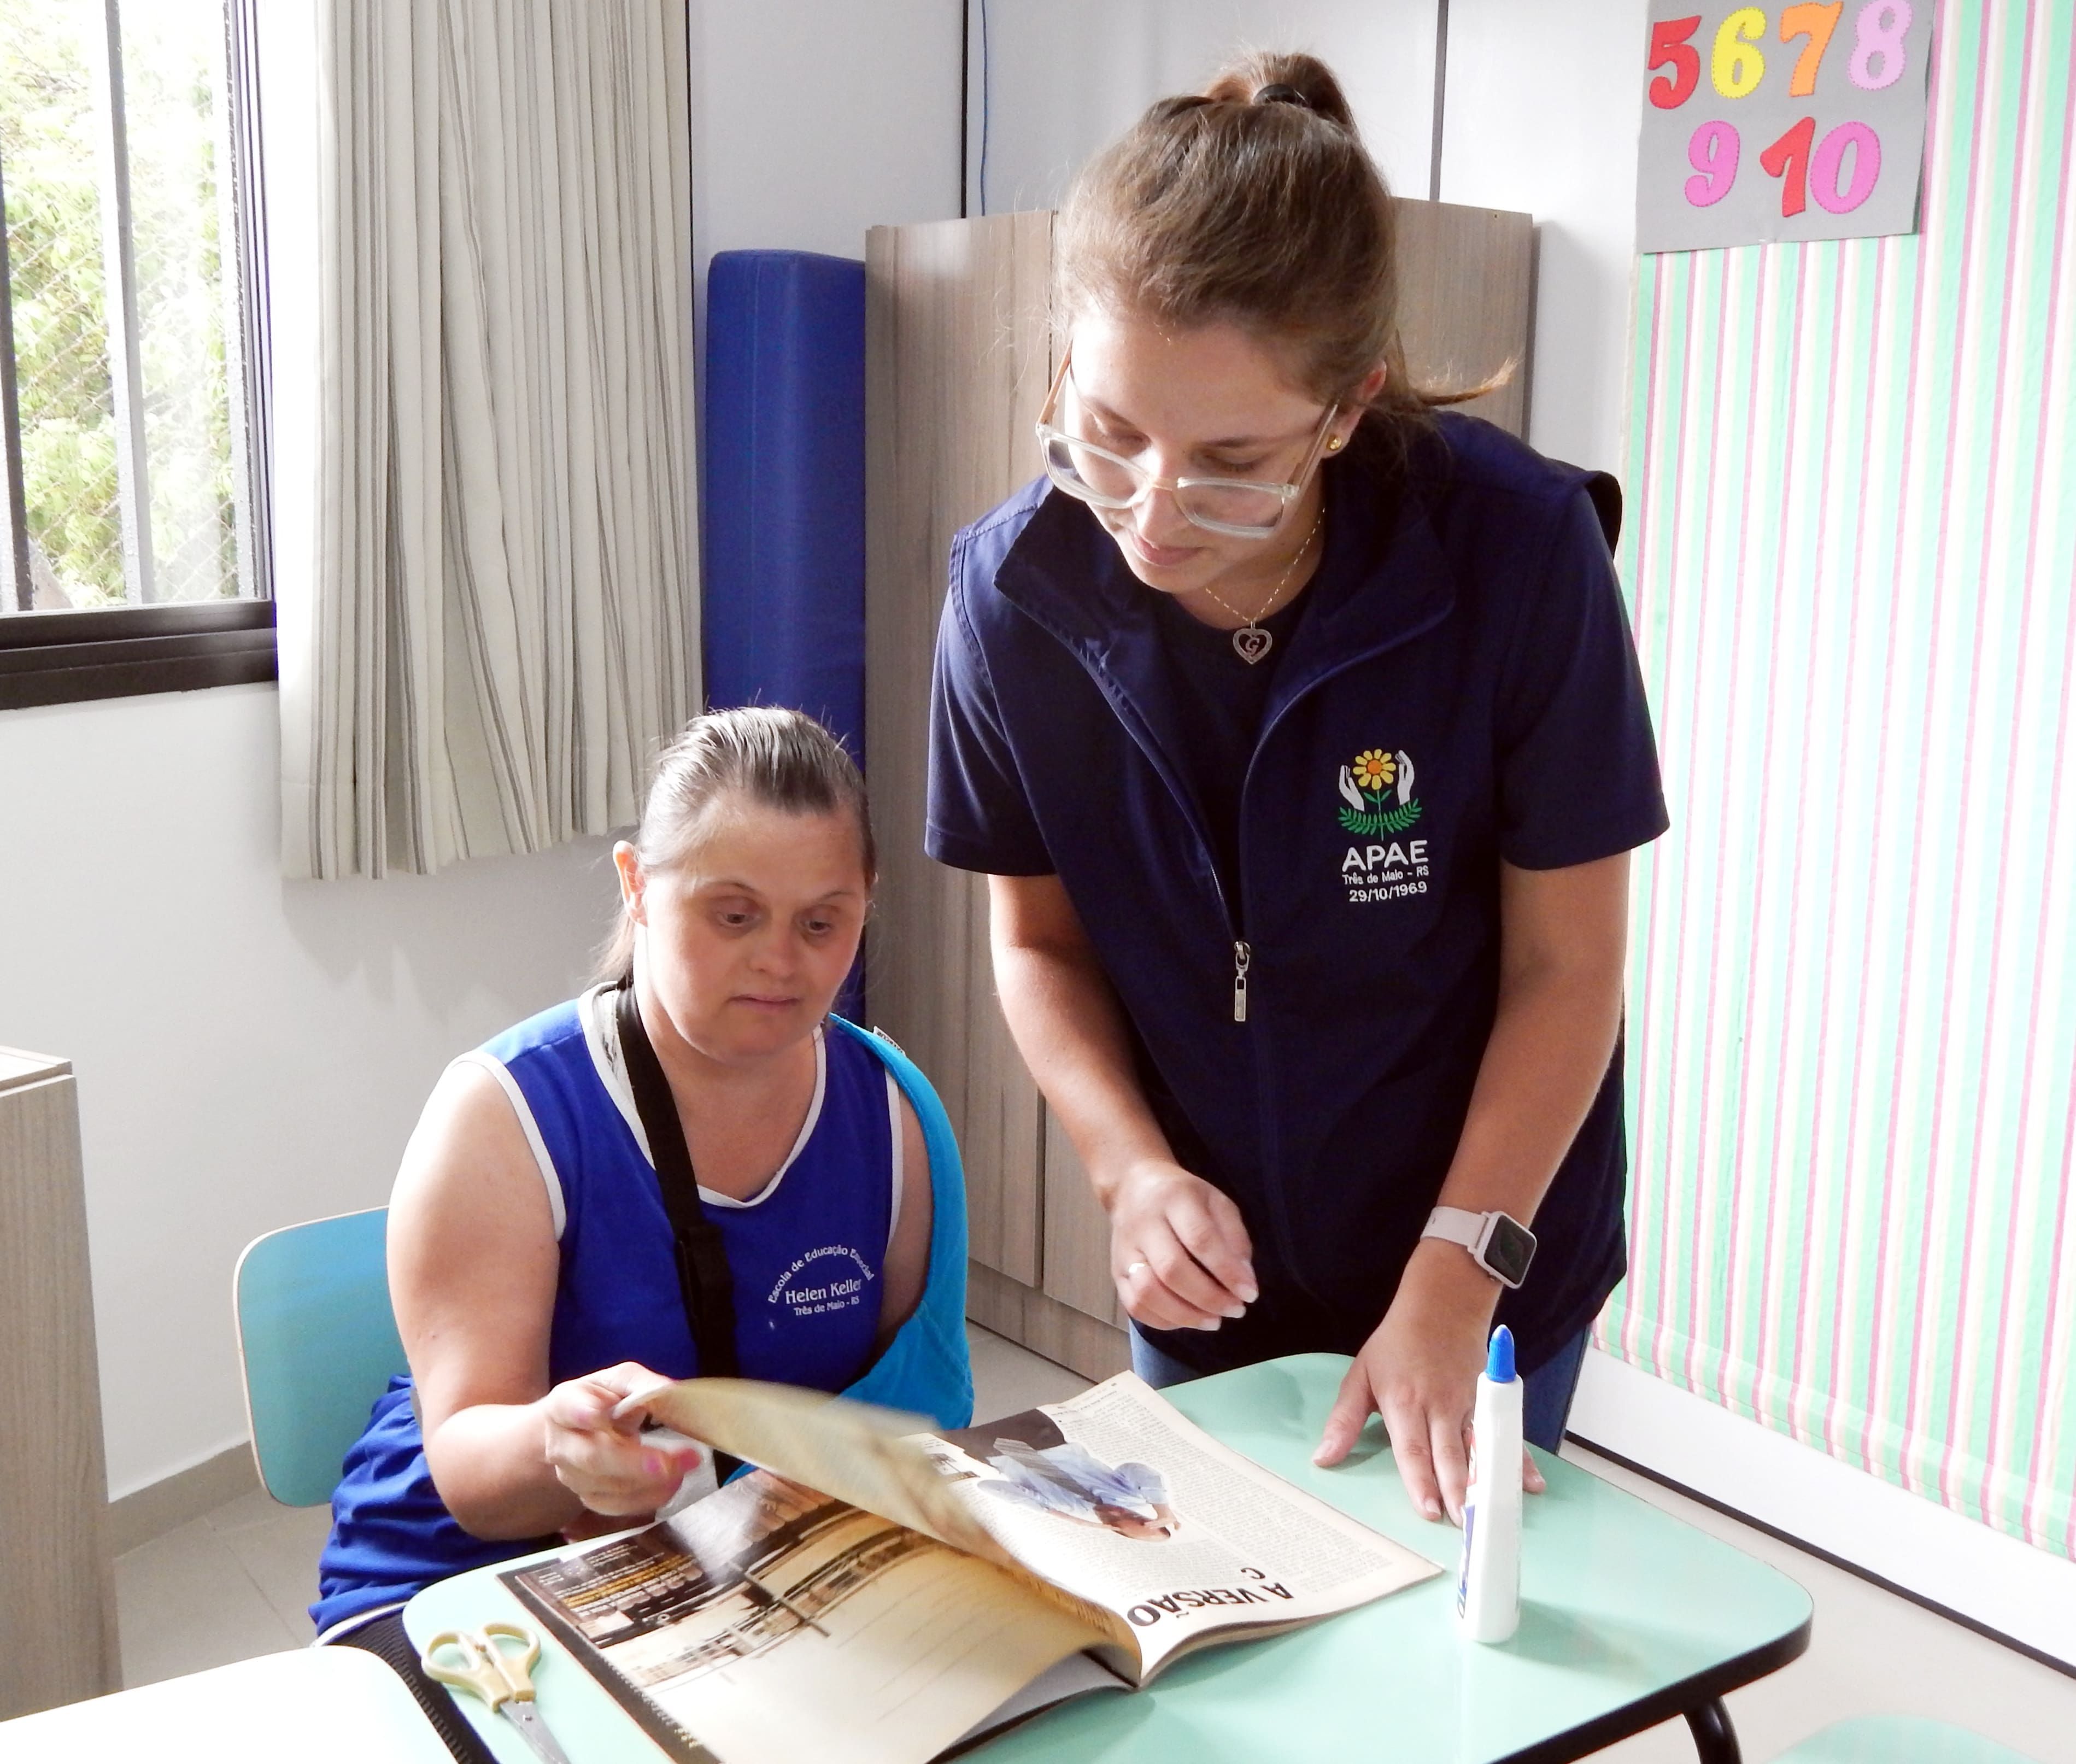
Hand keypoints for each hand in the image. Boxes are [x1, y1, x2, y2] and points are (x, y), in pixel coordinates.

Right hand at [538, 1361, 703, 1519]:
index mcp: (564, 1405)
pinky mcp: (588, 1497)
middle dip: (633, 1462)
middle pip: (592, 1457)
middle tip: (669, 1462)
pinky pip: (616, 1505)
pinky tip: (671, 1485)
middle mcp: (562, 1444)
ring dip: (649, 1482)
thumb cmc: (604, 1399)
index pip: (569, 1408)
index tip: (601, 1412)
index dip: (583, 1411)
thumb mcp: (620, 1381)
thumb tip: (672, 1392)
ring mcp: (572, 1476)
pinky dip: (647, 1497)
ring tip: (684, 1468)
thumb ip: (643, 1384)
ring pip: (606, 1486)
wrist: (579, 1432)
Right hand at [1106, 1160, 1256, 1330]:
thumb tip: (1244, 1281)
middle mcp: (1144, 1225)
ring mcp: (1125, 1251)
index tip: (1250, 1294)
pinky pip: (1134, 1305)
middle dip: (1209, 1298)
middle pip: (1171, 1269)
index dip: (1227, 1271)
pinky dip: (1163, 1321)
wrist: (1131, 1188)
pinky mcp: (1116, 1272)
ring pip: (1147, 1292)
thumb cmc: (1183, 1197)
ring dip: (1185, 1315)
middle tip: (1235, 1310)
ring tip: (1213, 1321)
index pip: (1200, 1239)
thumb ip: (1234, 1238)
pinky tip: (1187, 1320)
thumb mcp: (1216, 1202)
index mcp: (1174, 1199)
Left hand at [1310, 1241, 1546, 1520]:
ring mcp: (1469, 1404)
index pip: (1413, 1451)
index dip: (1421, 1482)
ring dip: (1488, 1480)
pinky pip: (1505, 1434)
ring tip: (1496, 1511)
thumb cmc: (1397, 1343)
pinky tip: (1530, 1485)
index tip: (1430, 1511)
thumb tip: (1323, 1457)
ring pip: (1480, 1447)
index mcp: (1405, 1404)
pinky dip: (1520, 1460)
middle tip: (1464, 1523)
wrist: (1442, 1304)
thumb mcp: (1360, 1376)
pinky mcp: (1488, 1400)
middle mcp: (1439, 1407)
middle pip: (1450, 1455)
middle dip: (1458, 1491)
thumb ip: (1345, 1421)